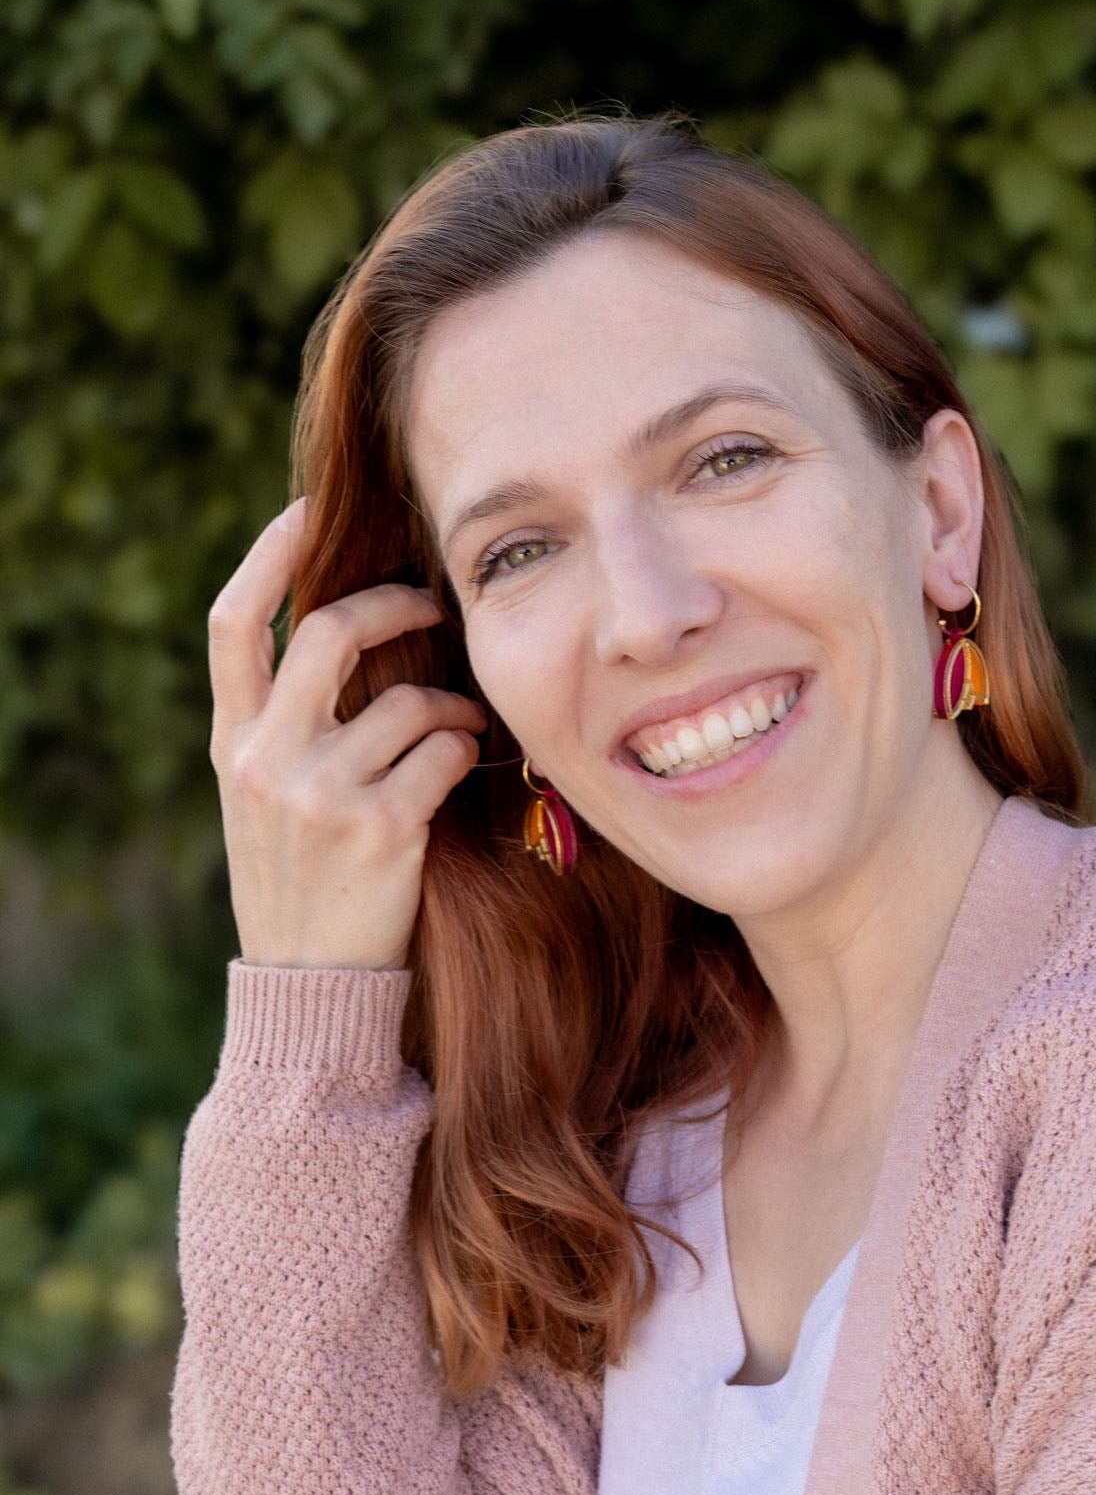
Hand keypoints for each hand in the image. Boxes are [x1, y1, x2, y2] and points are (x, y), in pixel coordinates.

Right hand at [207, 497, 486, 970]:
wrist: (310, 982)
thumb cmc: (300, 878)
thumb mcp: (261, 797)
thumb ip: (284, 724)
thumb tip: (342, 632)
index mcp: (231, 743)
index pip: (232, 625)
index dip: (267, 557)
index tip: (305, 512)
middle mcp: (265, 760)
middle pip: (329, 633)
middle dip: (392, 605)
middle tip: (429, 604)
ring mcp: (320, 794)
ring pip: (407, 699)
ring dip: (450, 703)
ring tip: (461, 721)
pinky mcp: (381, 829)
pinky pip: (443, 752)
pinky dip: (465, 749)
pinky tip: (465, 763)